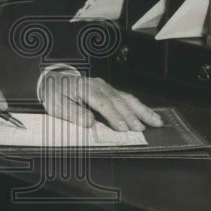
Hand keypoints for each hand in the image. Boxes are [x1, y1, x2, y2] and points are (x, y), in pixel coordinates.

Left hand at [39, 69, 162, 131]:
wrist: (54, 81)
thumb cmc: (55, 95)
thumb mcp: (56, 105)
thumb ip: (72, 113)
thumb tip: (89, 122)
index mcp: (84, 89)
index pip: (102, 102)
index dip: (113, 115)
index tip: (122, 128)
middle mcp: (98, 85)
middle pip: (117, 100)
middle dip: (130, 115)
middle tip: (141, 129)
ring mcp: (106, 87)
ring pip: (126, 98)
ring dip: (142, 110)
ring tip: (156, 122)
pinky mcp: (110, 90)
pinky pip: (127, 98)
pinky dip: (139, 107)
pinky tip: (150, 115)